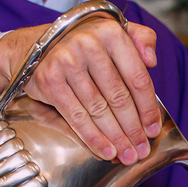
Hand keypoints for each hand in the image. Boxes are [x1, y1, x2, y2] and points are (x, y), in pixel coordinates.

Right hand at [0, 16, 160, 164]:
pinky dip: (93, 138)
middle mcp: (89, 44)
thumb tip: (152, 60)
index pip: (137, 77)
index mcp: (110, 32)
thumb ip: (140, 38)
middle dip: (133, 129)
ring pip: (99, 110)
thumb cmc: (82, 44)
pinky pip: (77, 117)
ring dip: (116, 138)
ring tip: (127, 154)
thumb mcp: (112, 32)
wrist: (33, 47)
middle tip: (142, 148)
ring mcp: (67, 62)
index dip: (148, 107)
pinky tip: (106, 151)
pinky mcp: (50, 81)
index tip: (153, 128)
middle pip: (118, 97)